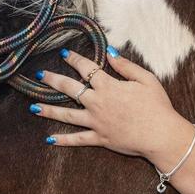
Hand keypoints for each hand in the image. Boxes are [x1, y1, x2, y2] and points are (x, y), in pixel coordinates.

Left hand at [31, 46, 192, 160]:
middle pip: (70, 89)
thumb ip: (126, 66)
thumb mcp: (146, 79)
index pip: (87, 68)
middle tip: (40, 75)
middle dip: (53, 80)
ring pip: (67, 115)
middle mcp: (98, 103)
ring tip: (33, 107)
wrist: (161, 134)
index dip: (75, 59)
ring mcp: (96, 122)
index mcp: (109, 86)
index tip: (65, 53)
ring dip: (49, 111)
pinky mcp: (99, 138)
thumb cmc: (157, 106)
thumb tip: (110, 52)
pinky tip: (50, 140)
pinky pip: (78, 140)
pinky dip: (63, 140)